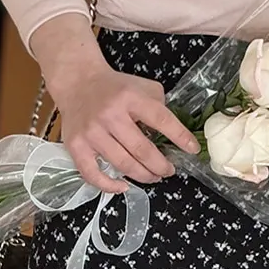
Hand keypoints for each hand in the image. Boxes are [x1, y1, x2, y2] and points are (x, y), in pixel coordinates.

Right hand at [30, 13, 199, 195]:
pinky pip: (93, 174)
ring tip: (153, 177)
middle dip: (161, 166)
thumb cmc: (113, 87)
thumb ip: (158, 103)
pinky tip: (123, 186)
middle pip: (142, 150)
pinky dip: (109, 186)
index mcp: (130, 97)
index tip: (192, 150)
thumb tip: (174, 130)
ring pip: (123, 164)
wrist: (76, 82)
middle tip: (169, 171)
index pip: (161, 120)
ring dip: (143, 176)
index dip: (180, 138)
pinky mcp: (76, 146)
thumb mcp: (140, 85)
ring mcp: (92, 132)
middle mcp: (111, 115)